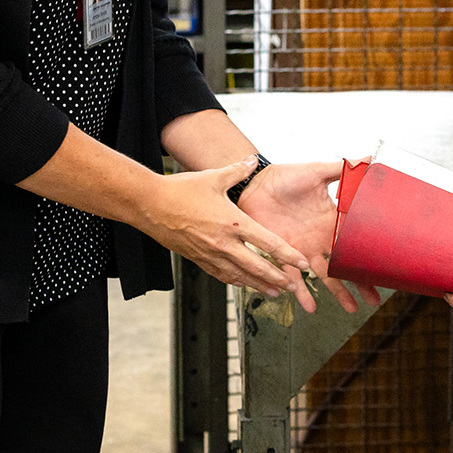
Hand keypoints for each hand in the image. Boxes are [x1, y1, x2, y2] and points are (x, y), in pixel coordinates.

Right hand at [139, 161, 317, 307]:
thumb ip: (237, 170)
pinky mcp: (197, 259)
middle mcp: (224, 243)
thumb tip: (251, 160)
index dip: (288, 256)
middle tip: (294, 287)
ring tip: (275, 292)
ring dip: (259, 285)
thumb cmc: (180, 190)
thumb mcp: (213, 177)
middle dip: (278, 278)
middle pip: (258, 267)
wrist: (150, 205)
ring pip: (240, 276)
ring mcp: (210, 254)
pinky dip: (236, 281)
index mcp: (233, 222)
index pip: (268, 243)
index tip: (302, 264)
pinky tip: (243, 284)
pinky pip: (221, 275)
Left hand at [238, 161, 371, 313]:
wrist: (255, 183)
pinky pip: (292, 276)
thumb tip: (370, 157)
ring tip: (351, 309)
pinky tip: (308, 306)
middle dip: (360, 283)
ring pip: (324, 276)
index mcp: (331, 221)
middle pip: (345, 266)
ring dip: (338, 293)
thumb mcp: (317, 171)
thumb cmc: (286, 177)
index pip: (355, 242)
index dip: (368, 256)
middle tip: (374, 299)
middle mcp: (320, 239)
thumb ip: (343, 169)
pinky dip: (300, 292)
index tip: (385, 269)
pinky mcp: (282, 254)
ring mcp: (302, 249)